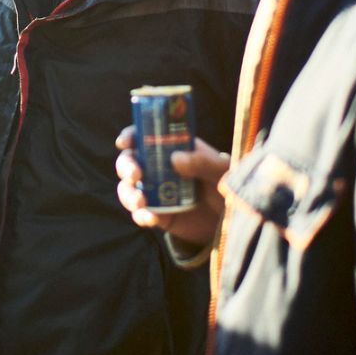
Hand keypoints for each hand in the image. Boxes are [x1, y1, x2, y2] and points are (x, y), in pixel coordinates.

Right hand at [114, 126, 230, 249]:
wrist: (230, 217)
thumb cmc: (226, 182)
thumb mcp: (221, 170)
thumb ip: (203, 161)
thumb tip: (176, 158)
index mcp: (171, 148)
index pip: (143, 136)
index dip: (130, 136)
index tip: (125, 142)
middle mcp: (157, 167)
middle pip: (128, 161)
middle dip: (126, 166)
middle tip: (136, 174)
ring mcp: (155, 191)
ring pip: (128, 189)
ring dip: (128, 194)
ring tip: (141, 201)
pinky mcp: (158, 214)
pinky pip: (140, 214)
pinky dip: (142, 216)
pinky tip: (152, 218)